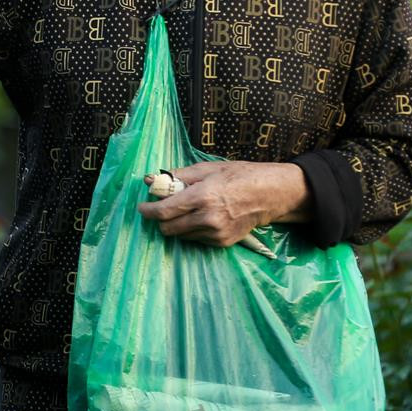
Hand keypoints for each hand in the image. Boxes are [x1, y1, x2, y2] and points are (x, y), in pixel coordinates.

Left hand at [135, 160, 304, 247]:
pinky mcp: (222, 242)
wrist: (269, 195)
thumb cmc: (239, 175)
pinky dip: (193, 229)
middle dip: (160, 219)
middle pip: (168, 228)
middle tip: (163, 208)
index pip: (164, 211)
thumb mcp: (208, 168)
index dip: (148, 211)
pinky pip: (196, 239)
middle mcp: (207, 218)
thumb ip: (177, 176)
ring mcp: (215, 233)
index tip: (142, 208)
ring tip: (188, 210)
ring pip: (180, 235)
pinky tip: (204, 217)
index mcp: (202, 196)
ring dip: (177, 224)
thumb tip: (150, 179)